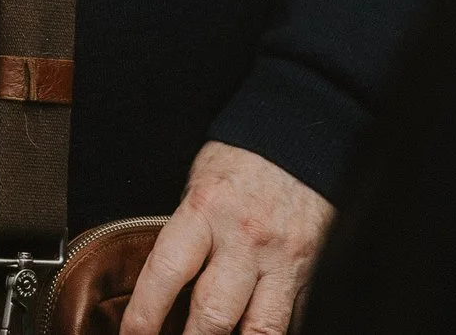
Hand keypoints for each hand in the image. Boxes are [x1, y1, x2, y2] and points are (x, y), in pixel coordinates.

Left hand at [120, 142, 333, 334]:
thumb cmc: (242, 160)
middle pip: (213, 315)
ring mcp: (282, 260)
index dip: (144, 314)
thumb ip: (184, 234)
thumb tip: (162, 286)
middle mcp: (245, 239)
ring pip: (259, 330)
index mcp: (206, 209)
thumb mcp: (199, 185)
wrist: (302, 139)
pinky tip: (252, 333)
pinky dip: (270, 333)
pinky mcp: (311, 272)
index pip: (167, 273)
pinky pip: (292, 319)